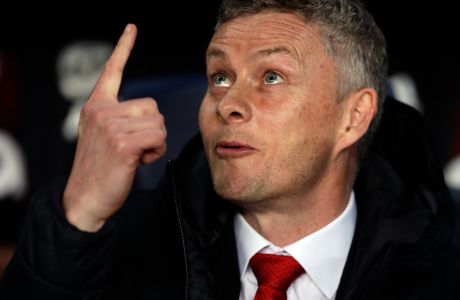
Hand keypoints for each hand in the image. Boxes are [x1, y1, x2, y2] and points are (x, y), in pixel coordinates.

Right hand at [63, 24, 166, 231]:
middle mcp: (101, 110)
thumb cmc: (100, 170)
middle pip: (152, 107)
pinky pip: (159, 138)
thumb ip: (119, 118)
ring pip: (158, 123)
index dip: (123, 48)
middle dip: (151, 130)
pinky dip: (155, 152)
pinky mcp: (123, 143)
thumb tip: (149, 116)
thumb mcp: (103, 136)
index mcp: (96, 106)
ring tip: (132, 156)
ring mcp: (111, 125)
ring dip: (154, 143)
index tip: (132, 28)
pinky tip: (137, 162)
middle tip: (132, 148)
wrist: (84, 199)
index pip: (112, 71)